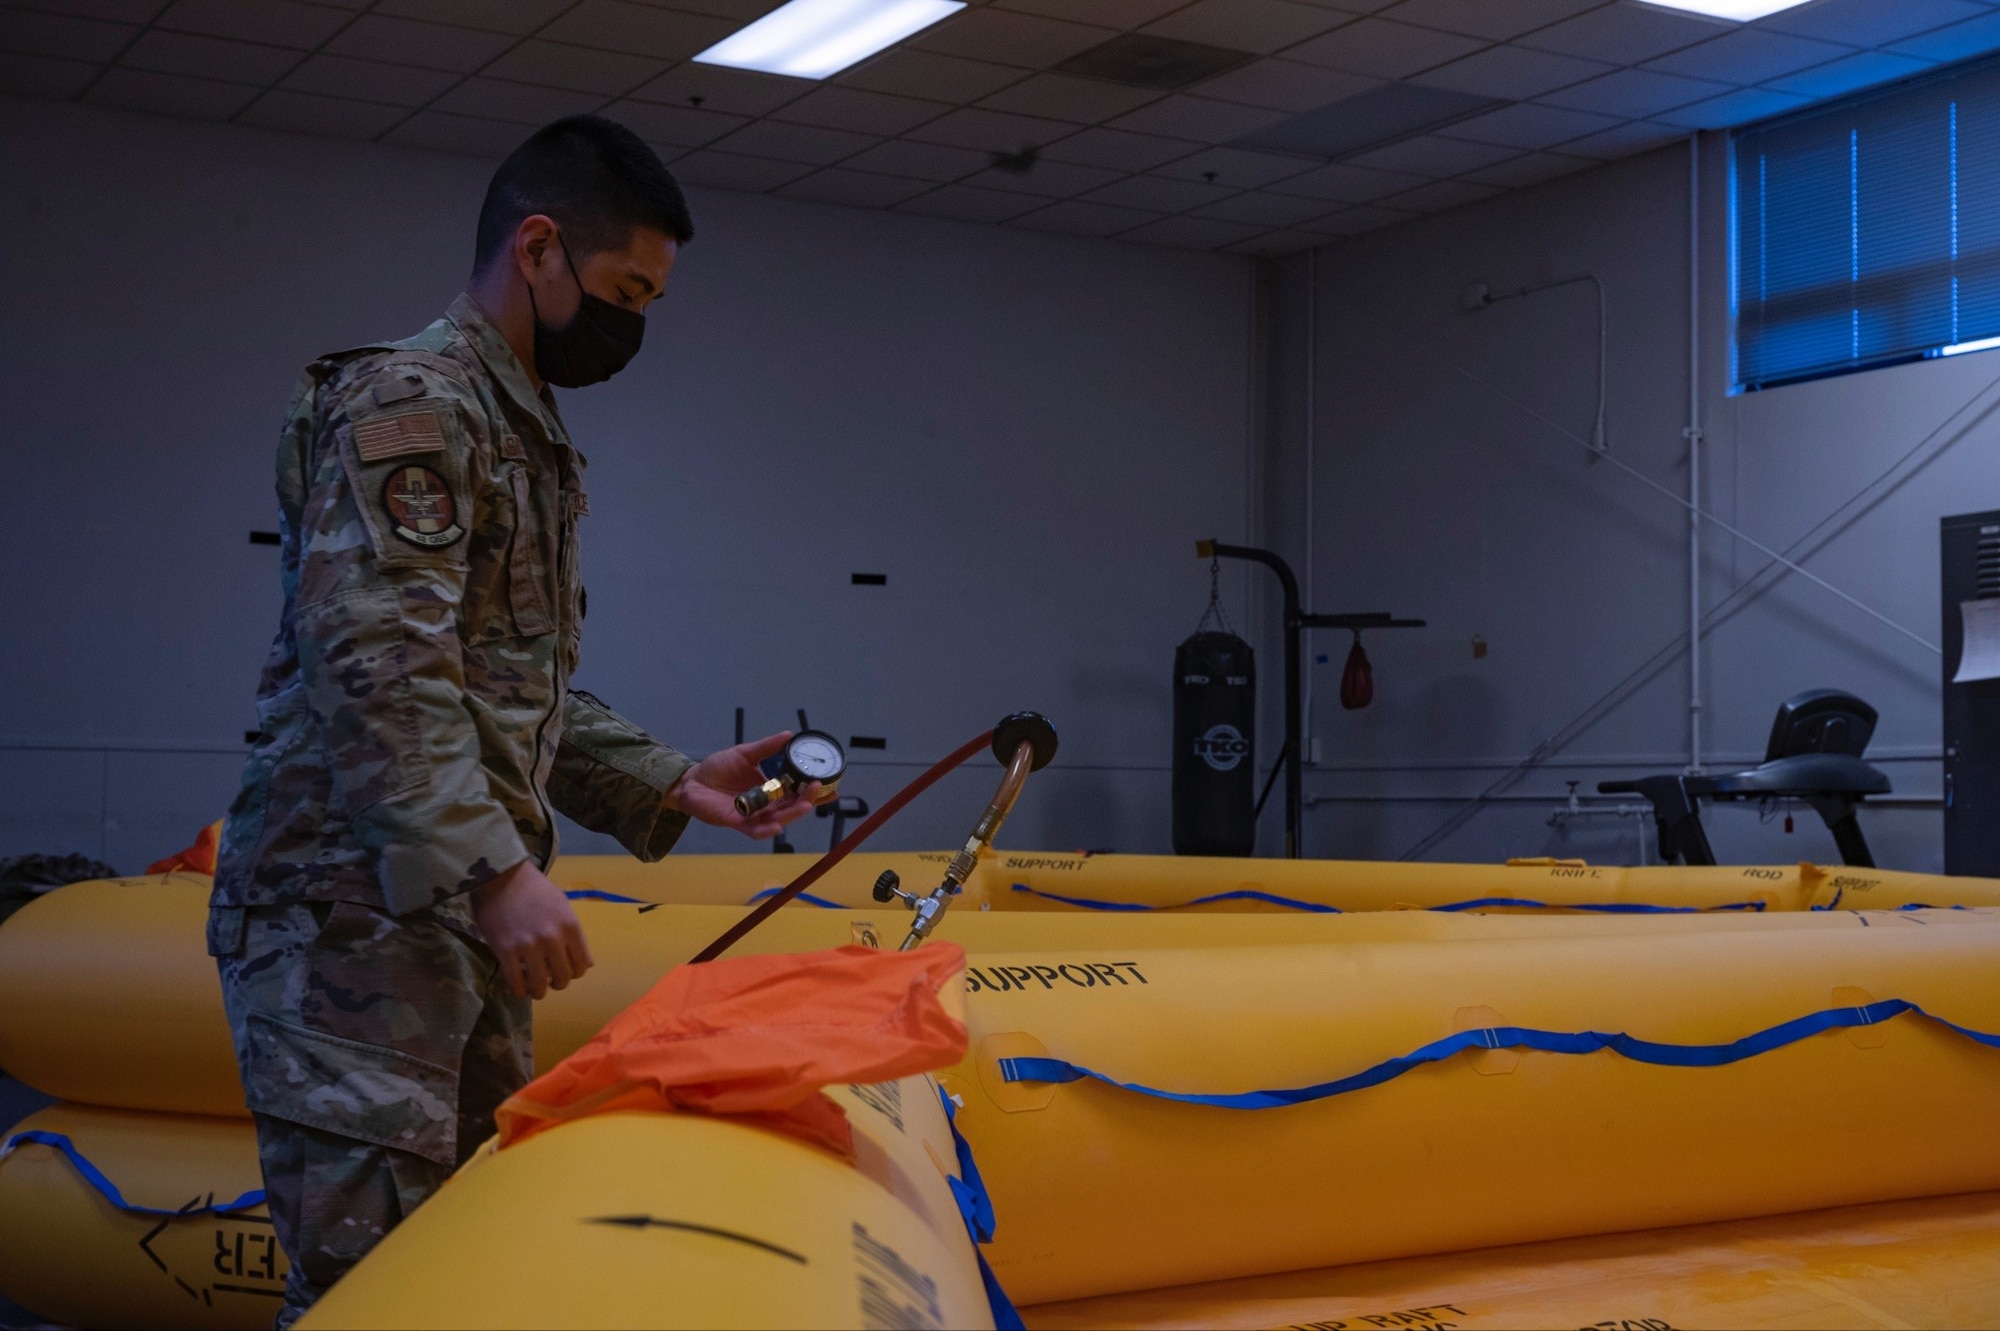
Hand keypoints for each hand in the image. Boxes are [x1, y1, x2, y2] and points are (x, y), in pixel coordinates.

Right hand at [471, 859, 592, 998]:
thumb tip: (586, 963)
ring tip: (533, 987)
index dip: (574, 972)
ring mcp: (528, 946)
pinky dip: (517, 990)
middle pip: (563, 978)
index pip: (582, 965)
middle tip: (549, 980)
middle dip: (557, 983)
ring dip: (538, 991)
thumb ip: (573, 935)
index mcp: (570, 926)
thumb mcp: (562, 905)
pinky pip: (515, 982)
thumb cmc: (533, 889)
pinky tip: (517, 986)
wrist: (500, 876)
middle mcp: (552, 938)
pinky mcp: (505, 950)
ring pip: (540, 986)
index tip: (565, 970)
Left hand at [666, 731, 827, 839]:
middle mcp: (766, 805)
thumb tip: (788, 734)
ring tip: (805, 805)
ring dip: (793, 815)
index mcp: (771, 789)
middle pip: (792, 808)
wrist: (692, 781)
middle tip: (816, 789)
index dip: (814, 792)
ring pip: (778, 820)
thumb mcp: (745, 753)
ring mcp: (753, 815)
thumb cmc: (718, 768)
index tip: (831, 788)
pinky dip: (766, 830)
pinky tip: (776, 826)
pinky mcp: (738, 822)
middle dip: (807, 800)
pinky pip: (755, 830)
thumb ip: (766, 747)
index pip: (797, 793)